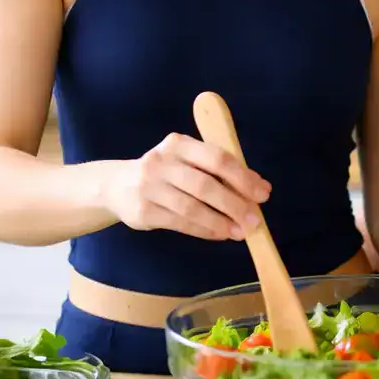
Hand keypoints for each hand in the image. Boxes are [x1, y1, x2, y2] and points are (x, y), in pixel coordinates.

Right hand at [105, 132, 271, 240]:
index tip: (262, 194)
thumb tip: (259, 187)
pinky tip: (220, 234)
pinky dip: (205, 230)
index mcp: (180, 144)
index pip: (217, 158)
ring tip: (241, 231)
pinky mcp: (144, 211)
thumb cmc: (166, 173)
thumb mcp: (188, 161)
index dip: (243, 177)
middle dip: (235, 203)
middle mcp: (162, 162)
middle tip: (255, 219)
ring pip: (192, 207)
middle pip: (205, 185)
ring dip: (221, 221)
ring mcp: (150, 187)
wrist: (115, 185)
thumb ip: (220, 170)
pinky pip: (181, 223)